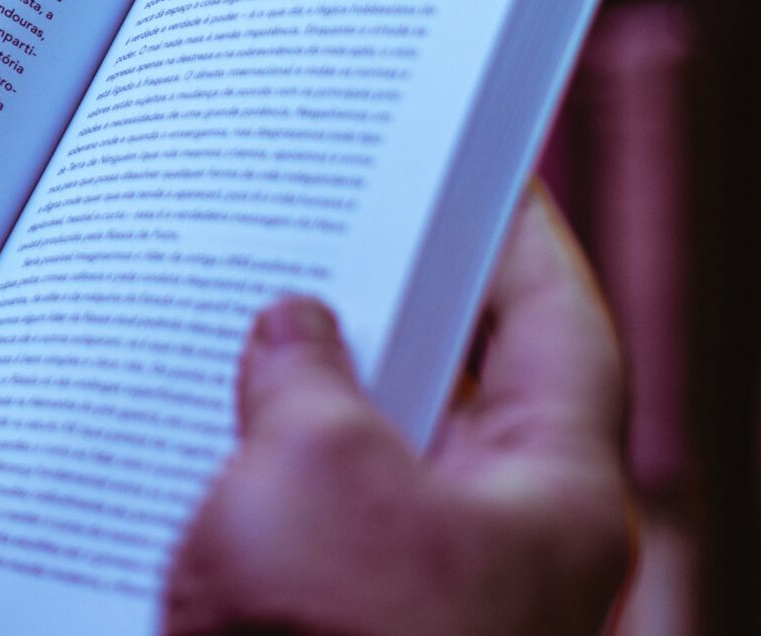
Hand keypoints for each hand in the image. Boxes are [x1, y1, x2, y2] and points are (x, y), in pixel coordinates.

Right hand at [164, 190, 632, 635]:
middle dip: (390, 314)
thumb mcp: (314, 466)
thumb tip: (293, 330)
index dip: (521, 238)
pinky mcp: (358, 633)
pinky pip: (324, 536)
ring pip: (381, 470)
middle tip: (333, 226)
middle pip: (464, 395)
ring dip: (312, 405)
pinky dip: (273, 487)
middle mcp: (512, 553)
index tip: (485, 170)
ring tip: (238, 328)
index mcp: (555, 499)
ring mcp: (437, 605)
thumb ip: (305, 372)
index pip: (558, 332)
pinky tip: (201, 447)